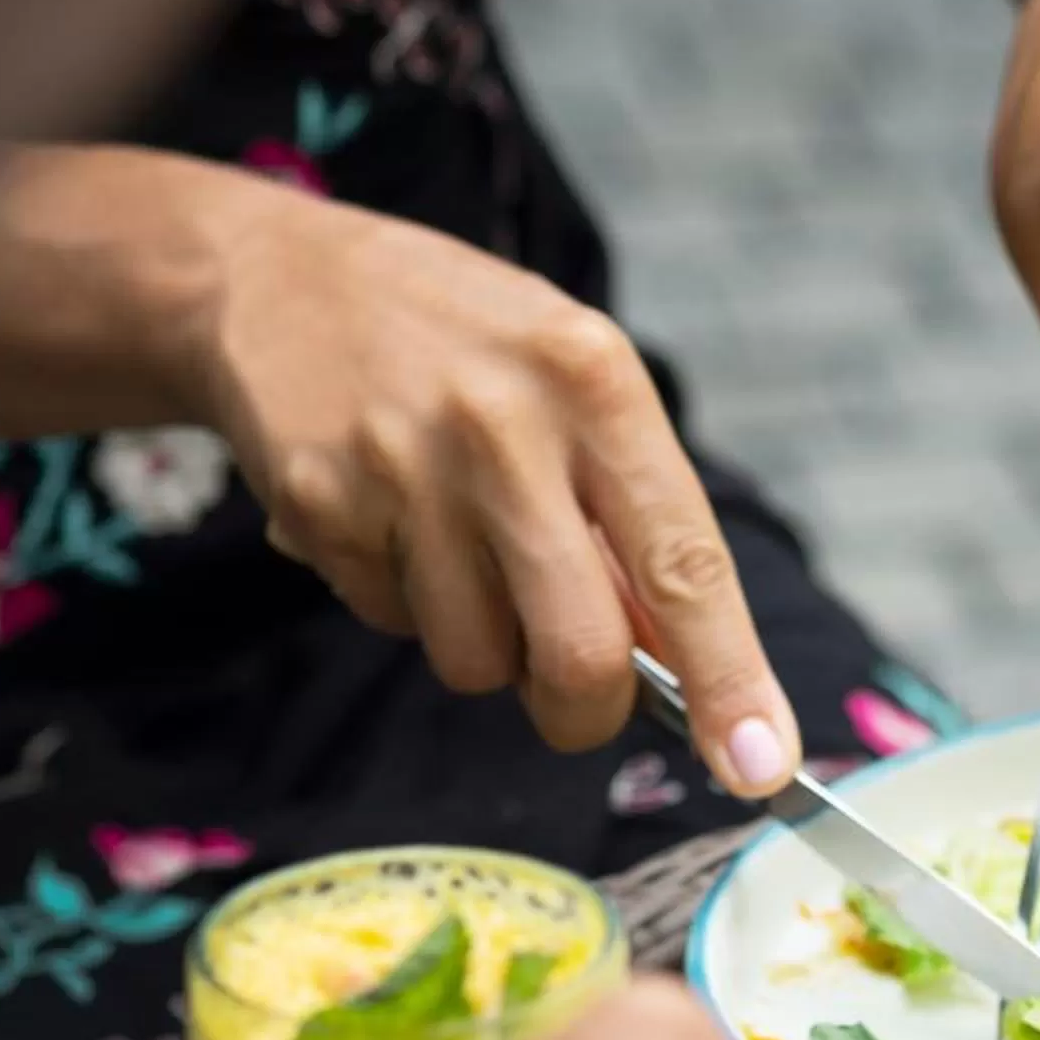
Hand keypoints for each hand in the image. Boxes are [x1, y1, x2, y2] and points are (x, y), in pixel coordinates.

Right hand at [189, 174, 797, 793]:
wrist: (277, 274)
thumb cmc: (463, 341)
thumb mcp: (572, 380)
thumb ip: (630, 511)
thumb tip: (683, 667)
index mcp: (595, 383)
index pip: (684, 563)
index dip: (729, 678)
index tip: (762, 765)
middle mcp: (503, 426)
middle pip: (579, 652)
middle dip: (586, 708)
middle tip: (578, 697)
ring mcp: (402, 468)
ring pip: (477, 662)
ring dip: (485, 645)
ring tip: (463, 549)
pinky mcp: (317, 506)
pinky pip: (393, 625)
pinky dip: (406, 603)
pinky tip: (390, 521)